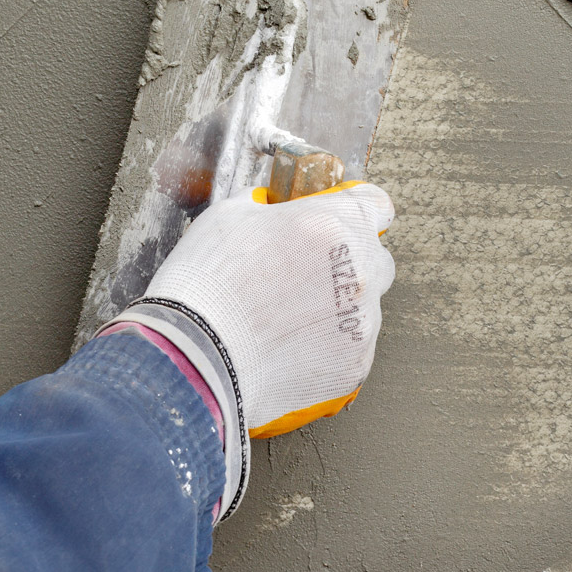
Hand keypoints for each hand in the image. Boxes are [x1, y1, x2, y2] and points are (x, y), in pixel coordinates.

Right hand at [147, 182, 394, 435]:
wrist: (195, 359)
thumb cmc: (207, 284)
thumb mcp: (231, 216)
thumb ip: (270, 206)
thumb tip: (275, 208)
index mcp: (334, 225)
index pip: (377, 204)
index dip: (357, 209)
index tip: (341, 219)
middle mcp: (359, 272)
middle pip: (377, 260)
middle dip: (350, 263)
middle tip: (305, 276)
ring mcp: (360, 324)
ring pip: (363, 309)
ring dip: (336, 309)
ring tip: (285, 321)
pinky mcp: (353, 367)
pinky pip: (351, 351)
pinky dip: (327, 349)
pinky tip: (288, 349)